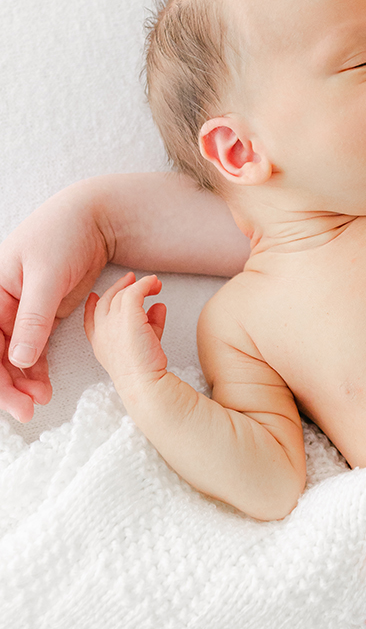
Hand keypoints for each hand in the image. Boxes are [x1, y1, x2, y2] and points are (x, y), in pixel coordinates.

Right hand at [0, 184, 113, 420]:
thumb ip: (33, 317)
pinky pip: (33, 347)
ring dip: (23, 381)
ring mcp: (21, 310)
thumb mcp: (46, 275)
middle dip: (9, 385)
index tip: (13, 400)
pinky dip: (36, 368)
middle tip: (28, 410)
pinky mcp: (42, 314)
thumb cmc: (64, 234)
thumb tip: (19, 359)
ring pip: (14, 355)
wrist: (94, 218)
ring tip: (39, 401)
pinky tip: (43, 387)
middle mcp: (1, 303)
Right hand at [84, 273, 166, 394]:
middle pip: (105, 302)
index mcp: (100, 345)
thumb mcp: (145, 344)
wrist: (145, 383)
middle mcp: (102, 333)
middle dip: (117, 288)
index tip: (95, 297)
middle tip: (130, 279)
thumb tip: (158, 306)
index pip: (90, 321)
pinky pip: (135, 291)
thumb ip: (150, 325)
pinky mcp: (128, 315)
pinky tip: (155, 283)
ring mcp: (112, 323)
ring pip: (122, 295)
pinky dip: (145, 284)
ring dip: (138, 286)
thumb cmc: (147, 369)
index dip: (91, 307)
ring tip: (154, 284)